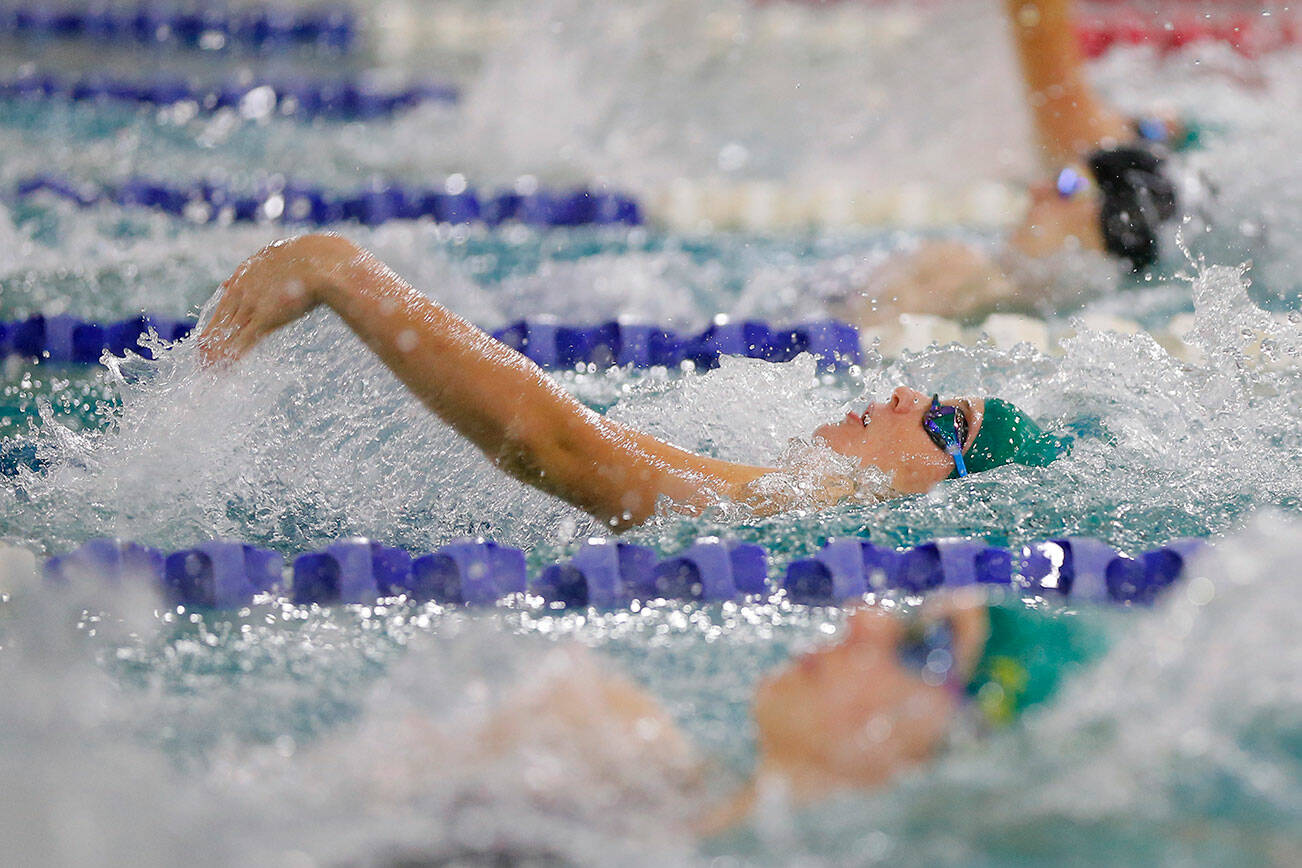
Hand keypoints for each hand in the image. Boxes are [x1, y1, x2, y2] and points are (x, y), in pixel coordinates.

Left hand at [198, 234, 352, 364]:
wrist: (316, 263)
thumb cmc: (301, 260)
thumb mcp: (268, 259)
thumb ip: (246, 272)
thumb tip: (226, 282)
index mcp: (242, 281)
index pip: (220, 309)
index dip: (213, 328)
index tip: (206, 342)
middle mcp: (241, 295)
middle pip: (218, 325)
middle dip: (208, 345)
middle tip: (201, 362)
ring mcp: (251, 307)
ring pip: (226, 335)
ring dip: (216, 355)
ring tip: (208, 370)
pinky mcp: (264, 319)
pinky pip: (243, 341)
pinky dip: (232, 356)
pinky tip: (225, 368)